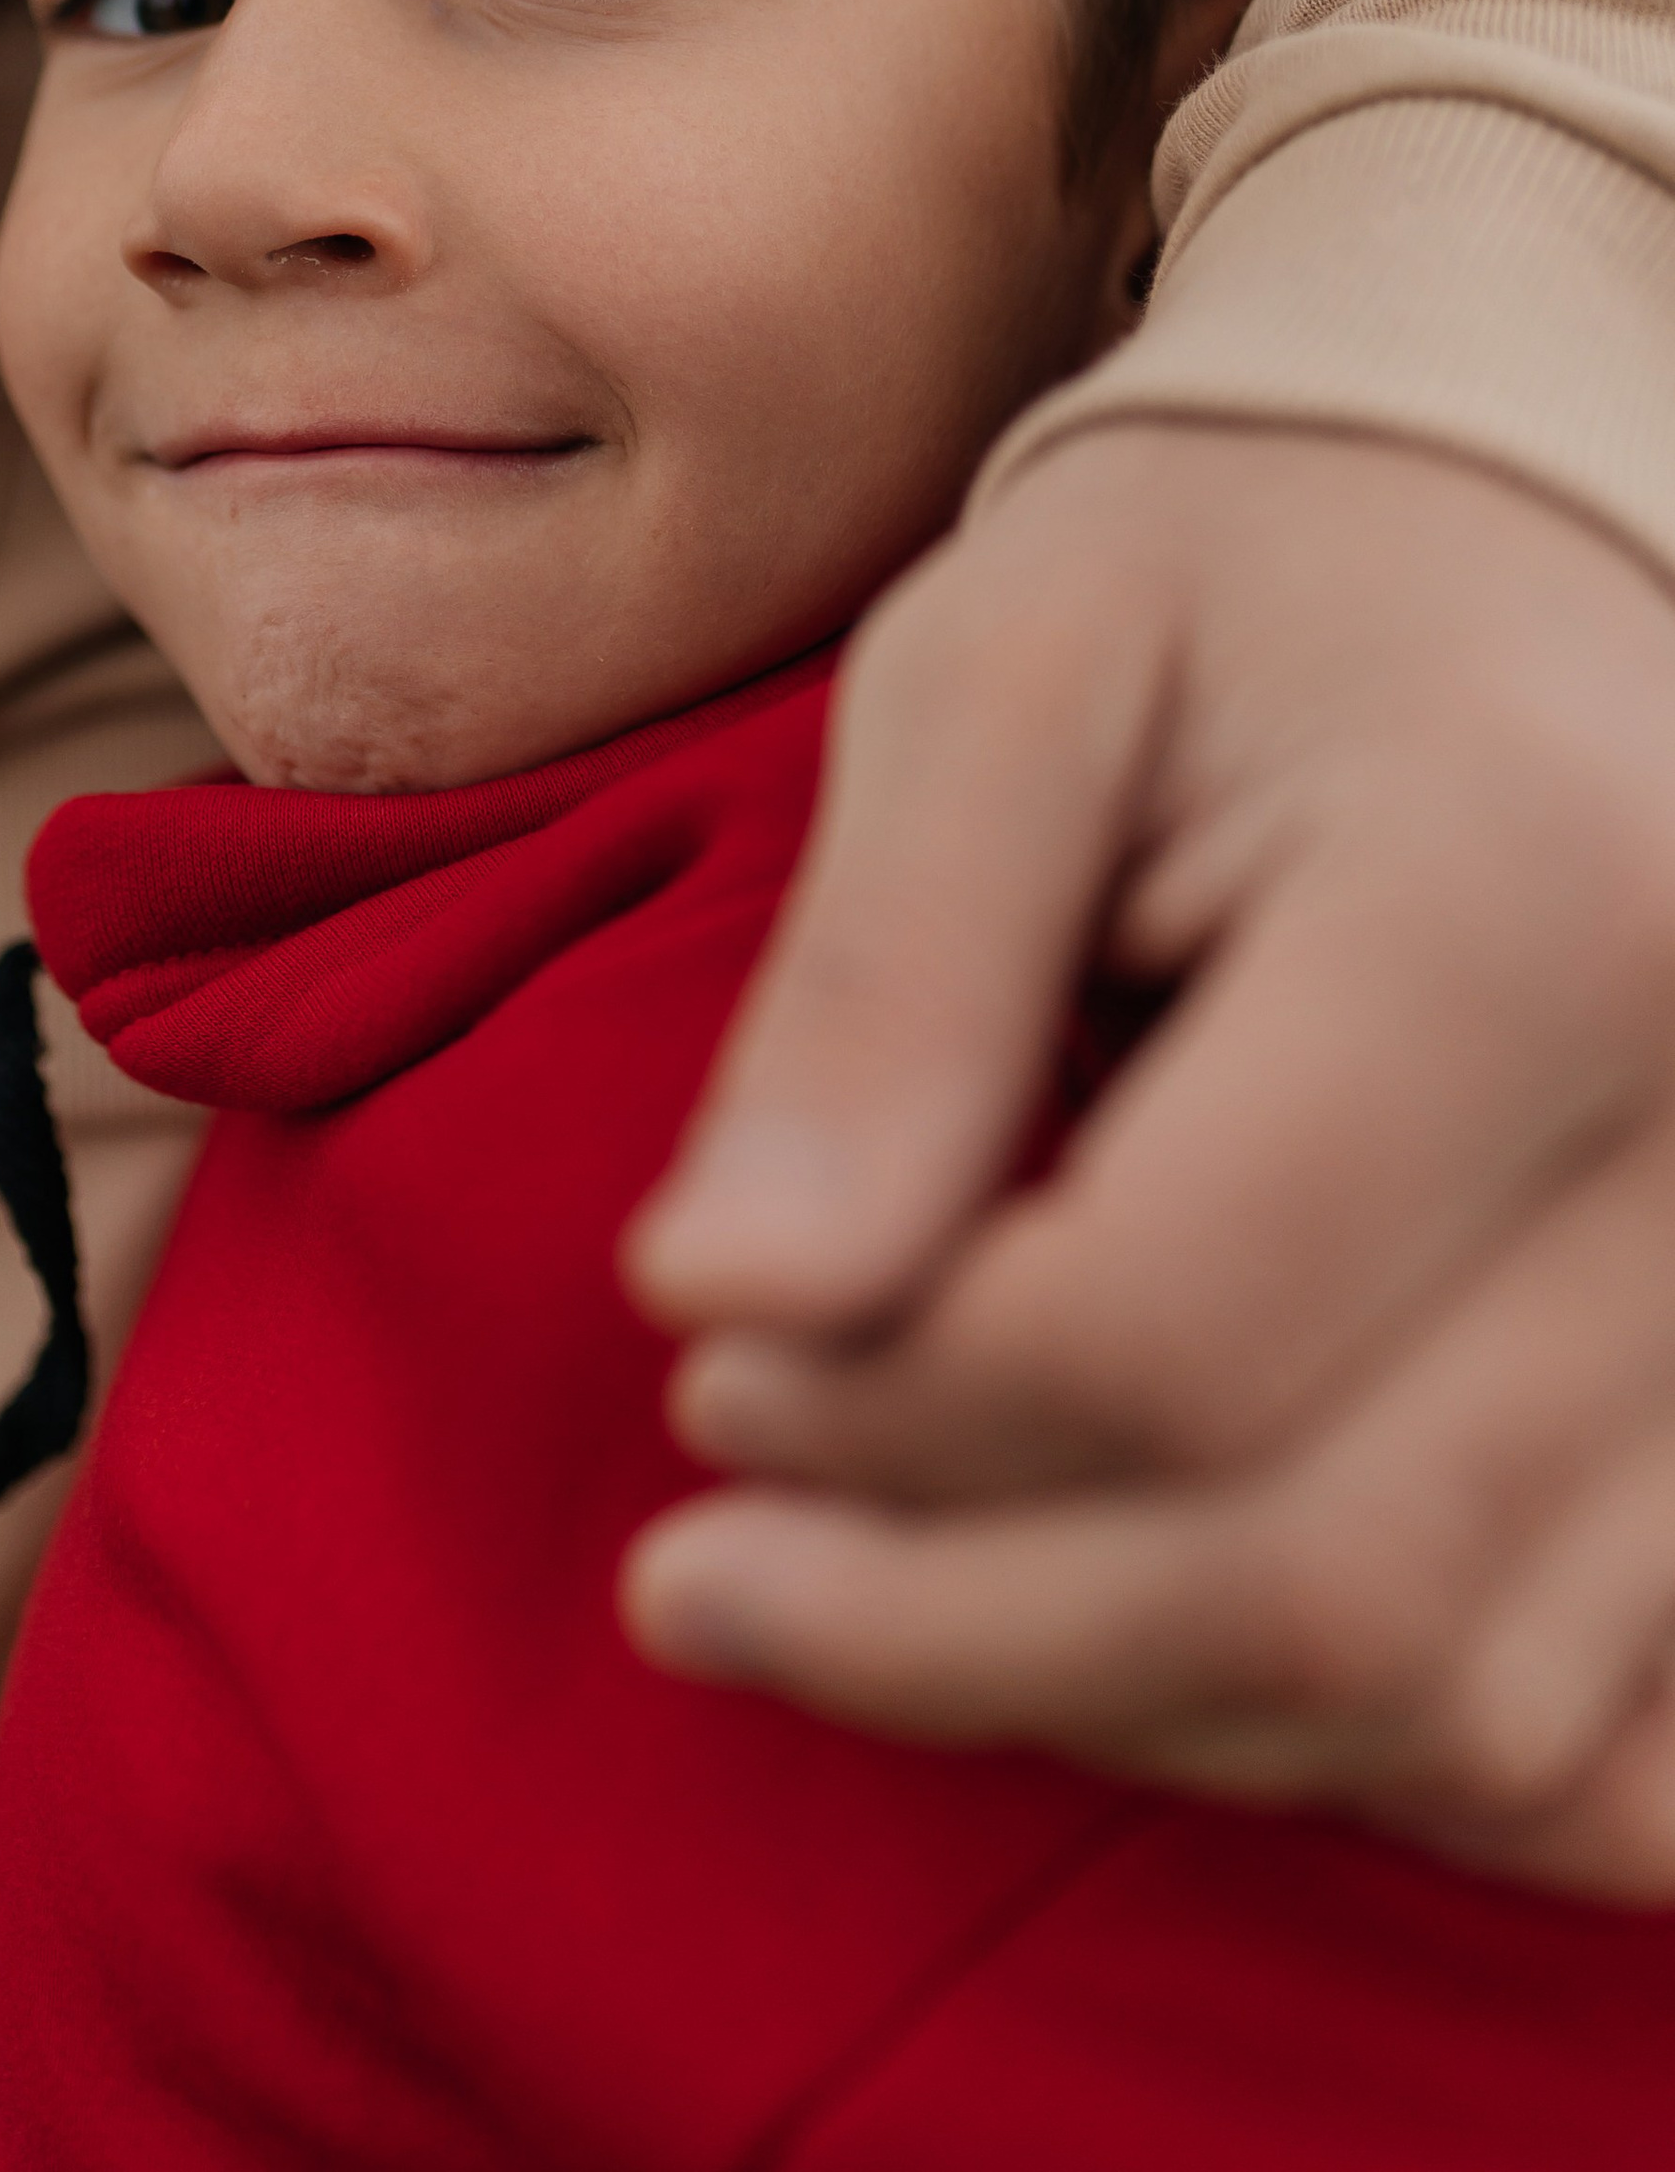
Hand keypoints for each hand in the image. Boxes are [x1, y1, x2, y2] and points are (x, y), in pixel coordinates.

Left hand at [621, 427, 1674, 1896]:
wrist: (1520, 532)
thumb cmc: (1230, 568)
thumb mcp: (1003, 676)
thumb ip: (877, 988)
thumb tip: (724, 1305)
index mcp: (1534, 897)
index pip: (1163, 1331)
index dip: (881, 1415)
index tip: (707, 1360)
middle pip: (1328, 1580)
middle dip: (957, 1635)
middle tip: (712, 1579)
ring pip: (1469, 1712)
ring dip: (1130, 1711)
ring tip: (897, 1596)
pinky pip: (1632, 1757)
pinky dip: (1380, 1757)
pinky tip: (1167, 1646)